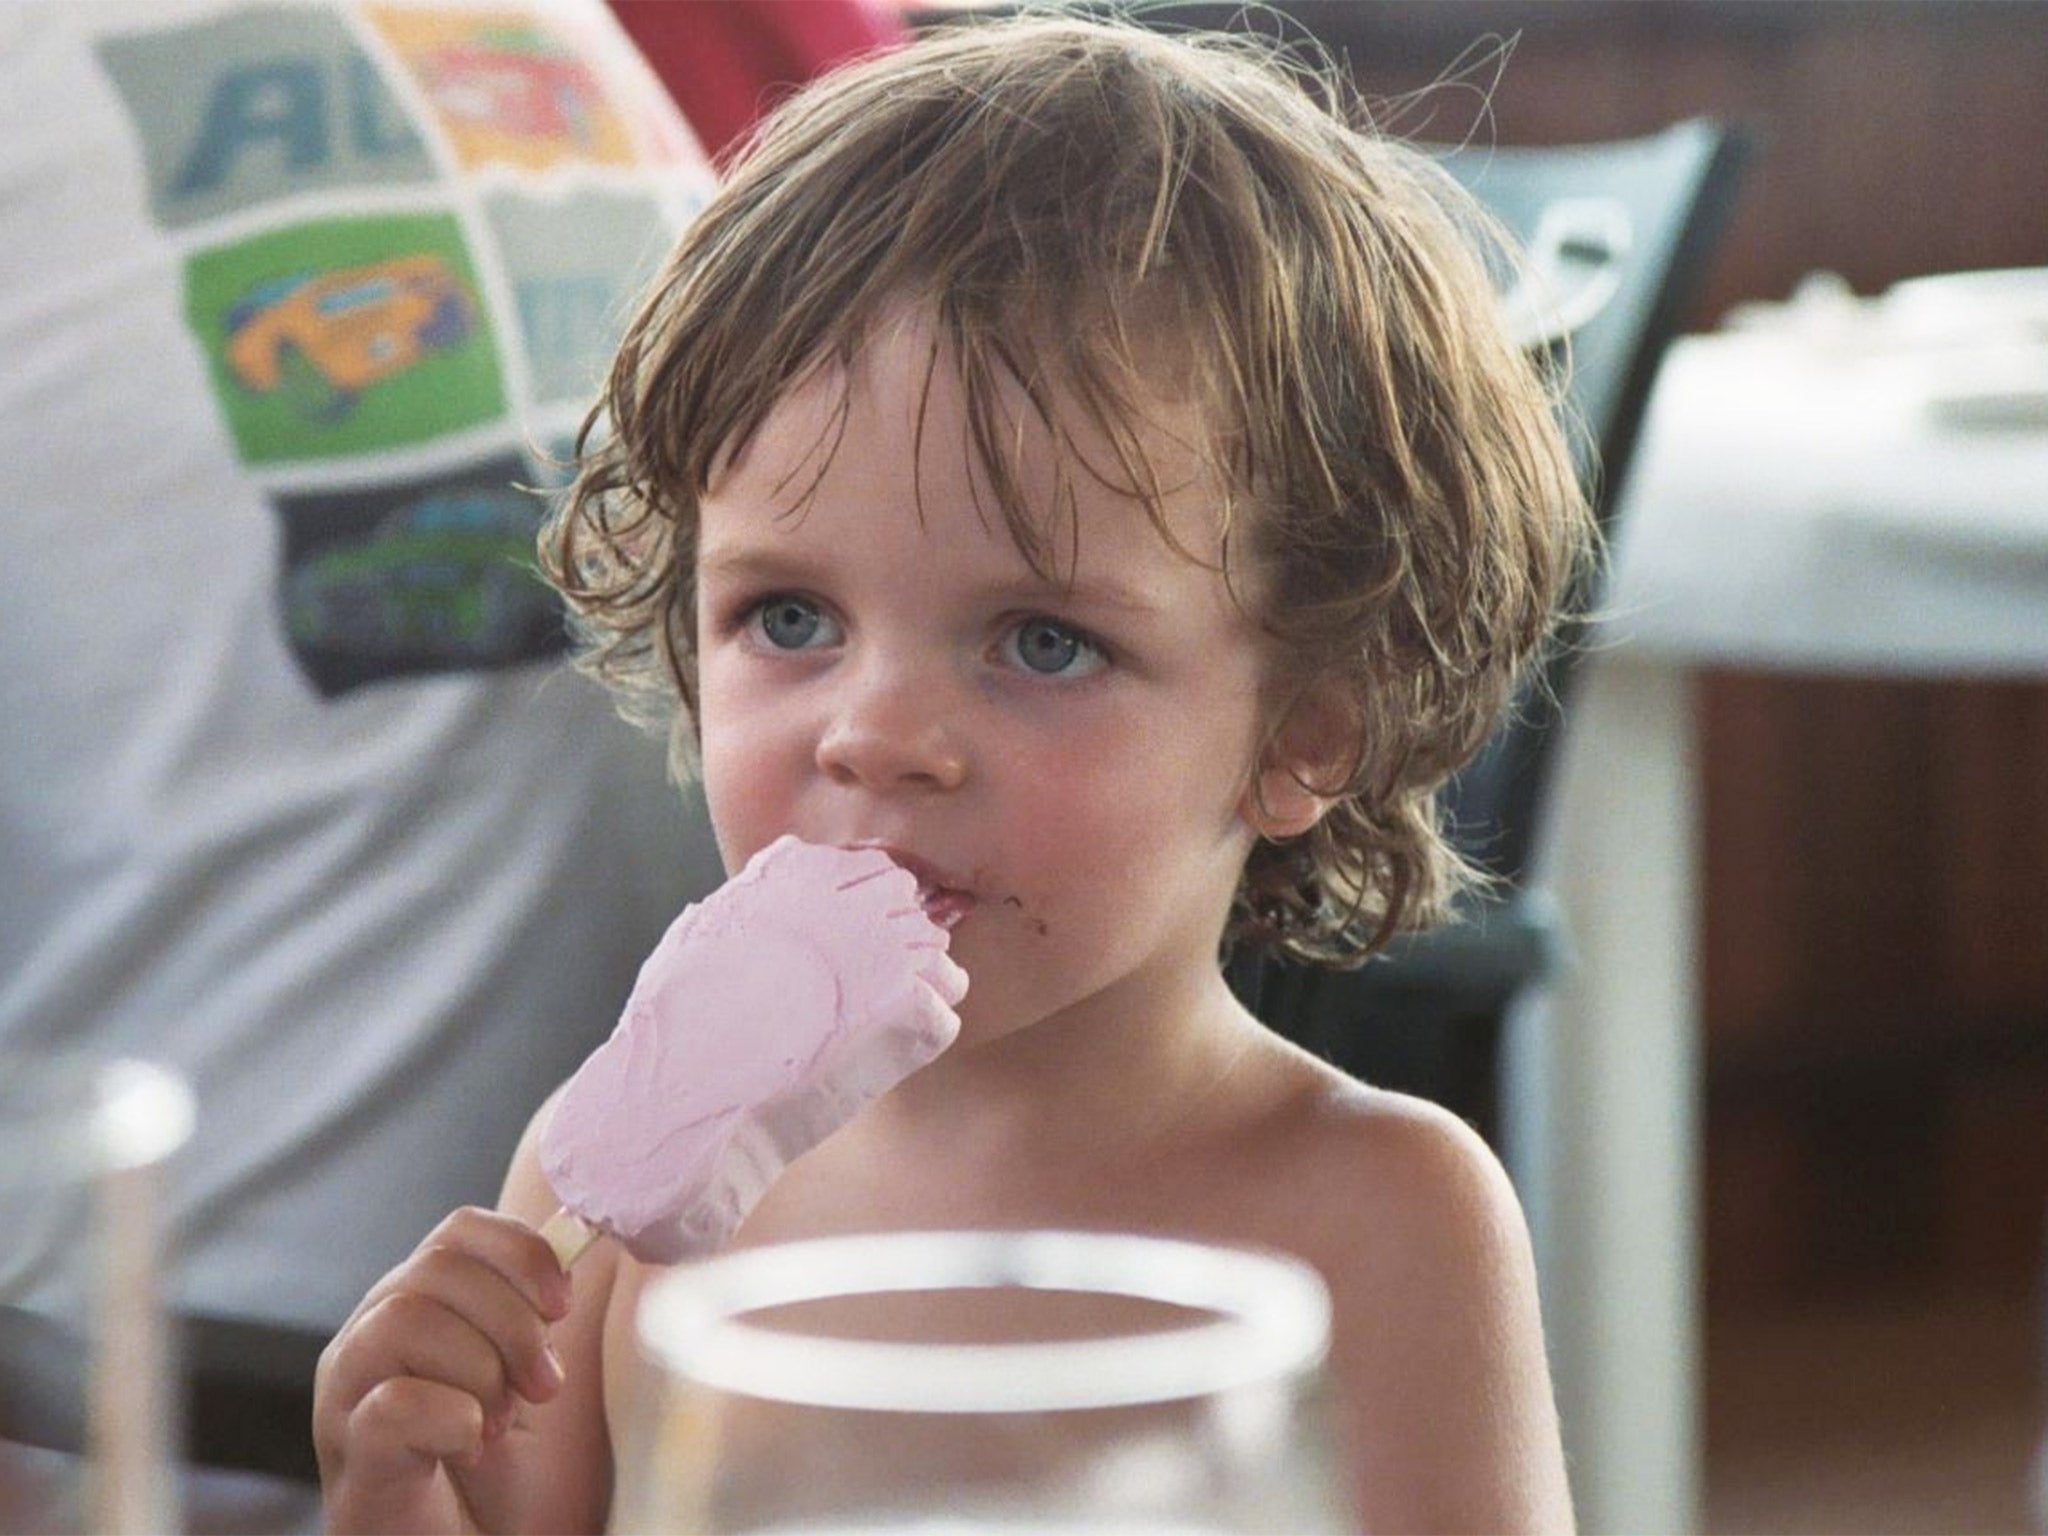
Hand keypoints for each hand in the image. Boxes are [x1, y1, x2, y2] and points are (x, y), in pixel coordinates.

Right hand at [314, 1208, 571, 1534]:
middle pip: (437, 1268)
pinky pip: (394, 1404)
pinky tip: (468, 1448)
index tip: (563, 1305)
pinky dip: (453, 1420)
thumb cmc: (500, 1474)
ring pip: (404, 1320)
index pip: (459, 1231)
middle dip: (513, 1322)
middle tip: (541, 1385)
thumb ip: (540, 1312)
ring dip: (480, 1370)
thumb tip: (585, 1233)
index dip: (521, 1253)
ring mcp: (345, 1398)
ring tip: (499, 1423)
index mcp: (413, 1307)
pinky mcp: (350, 1457)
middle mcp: (367, 1340)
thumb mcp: (529, 1376)